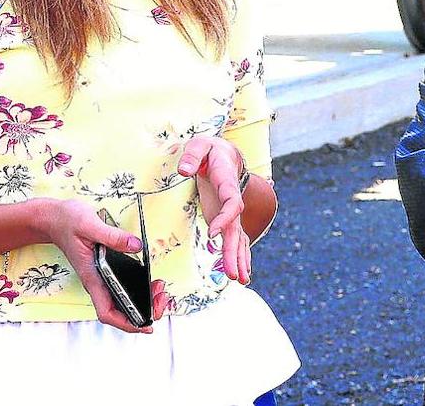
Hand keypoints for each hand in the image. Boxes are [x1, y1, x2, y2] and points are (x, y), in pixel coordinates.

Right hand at [38, 198, 155, 332]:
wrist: (53, 218)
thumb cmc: (67, 222)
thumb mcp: (90, 225)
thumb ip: (113, 236)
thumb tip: (136, 246)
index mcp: (91, 277)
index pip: (107, 312)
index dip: (126, 323)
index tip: (145, 324)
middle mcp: (96, 281)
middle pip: (119, 311)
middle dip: (143, 311)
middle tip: (161, 299)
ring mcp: (100, 277)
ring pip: (122, 300)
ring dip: (143, 301)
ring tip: (160, 289)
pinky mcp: (104, 269)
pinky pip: (122, 287)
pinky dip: (139, 288)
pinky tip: (150, 281)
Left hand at [177, 136, 251, 284]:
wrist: (225, 154)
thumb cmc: (210, 150)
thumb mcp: (200, 145)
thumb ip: (192, 155)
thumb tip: (184, 170)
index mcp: (227, 183)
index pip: (232, 203)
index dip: (225, 219)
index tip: (213, 233)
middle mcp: (232, 201)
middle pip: (236, 229)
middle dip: (235, 252)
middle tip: (233, 273)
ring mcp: (230, 212)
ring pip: (237, 237)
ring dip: (239, 258)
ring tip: (240, 278)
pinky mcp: (226, 218)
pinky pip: (234, 238)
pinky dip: (238, 255)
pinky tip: (241, 272)